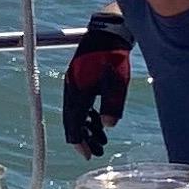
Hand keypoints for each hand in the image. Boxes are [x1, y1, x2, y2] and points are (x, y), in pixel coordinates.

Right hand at [62, 7, 132, 155]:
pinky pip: (81, 104)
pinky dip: (89, 115)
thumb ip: (112, 105)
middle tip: (97, 152)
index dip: (79, 142)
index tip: (87, 156)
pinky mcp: (80, 80)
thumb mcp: (116, 82)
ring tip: (101, 140)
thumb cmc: (113, 56)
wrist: (108, 32)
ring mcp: (74, 84)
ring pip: (77, 113)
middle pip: (73, 121)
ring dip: (88, 128)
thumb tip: (108, 126)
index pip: (73, 124)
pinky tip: (99, 122)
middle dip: (84, 138)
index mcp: (76, 92)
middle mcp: (71, 90)